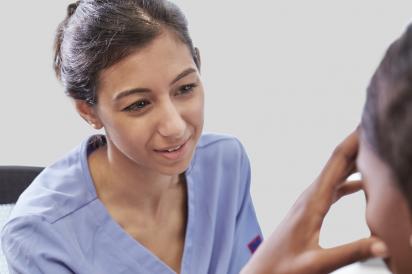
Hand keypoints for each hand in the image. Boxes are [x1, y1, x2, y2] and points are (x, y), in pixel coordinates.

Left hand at [241, 130, 387, 273]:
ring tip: (374, 151)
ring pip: (335, 174)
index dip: (354, 141)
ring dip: (354, 160)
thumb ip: (351, 253)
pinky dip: (347, 180)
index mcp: (312, 201)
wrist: (262, 273)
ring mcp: (309, 202)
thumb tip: (385, 244)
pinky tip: (360, 183)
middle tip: (378, 129)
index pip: (337, 162)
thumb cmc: (284, 269)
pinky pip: (332, 188)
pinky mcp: (309, 210)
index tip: (369, 122)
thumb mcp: (318, 264)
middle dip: (358, 144)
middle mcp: (310, 195)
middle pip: (337, 162)